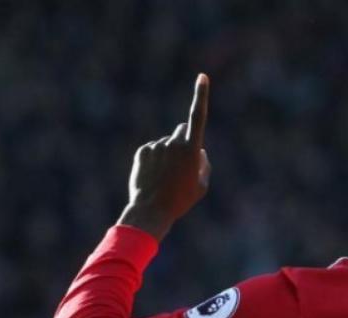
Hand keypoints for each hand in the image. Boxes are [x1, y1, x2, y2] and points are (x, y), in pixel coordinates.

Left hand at [119, 74, 211, 240]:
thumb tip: (198, 151)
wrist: (151, 210)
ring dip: (169, 154)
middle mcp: (174, 143)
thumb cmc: (180, 200)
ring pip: (167, 143)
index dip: (201, 95)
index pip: (198, 116)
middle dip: (184, 139)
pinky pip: (153, 149)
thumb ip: (203, 164)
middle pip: (182, 130)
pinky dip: (155, 159)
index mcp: (192, 150)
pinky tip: (154, 176)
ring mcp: (157, 146)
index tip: (202, 77)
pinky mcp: (143, 151)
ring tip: (165, 177)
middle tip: (182, 162)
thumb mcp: (201, 185)